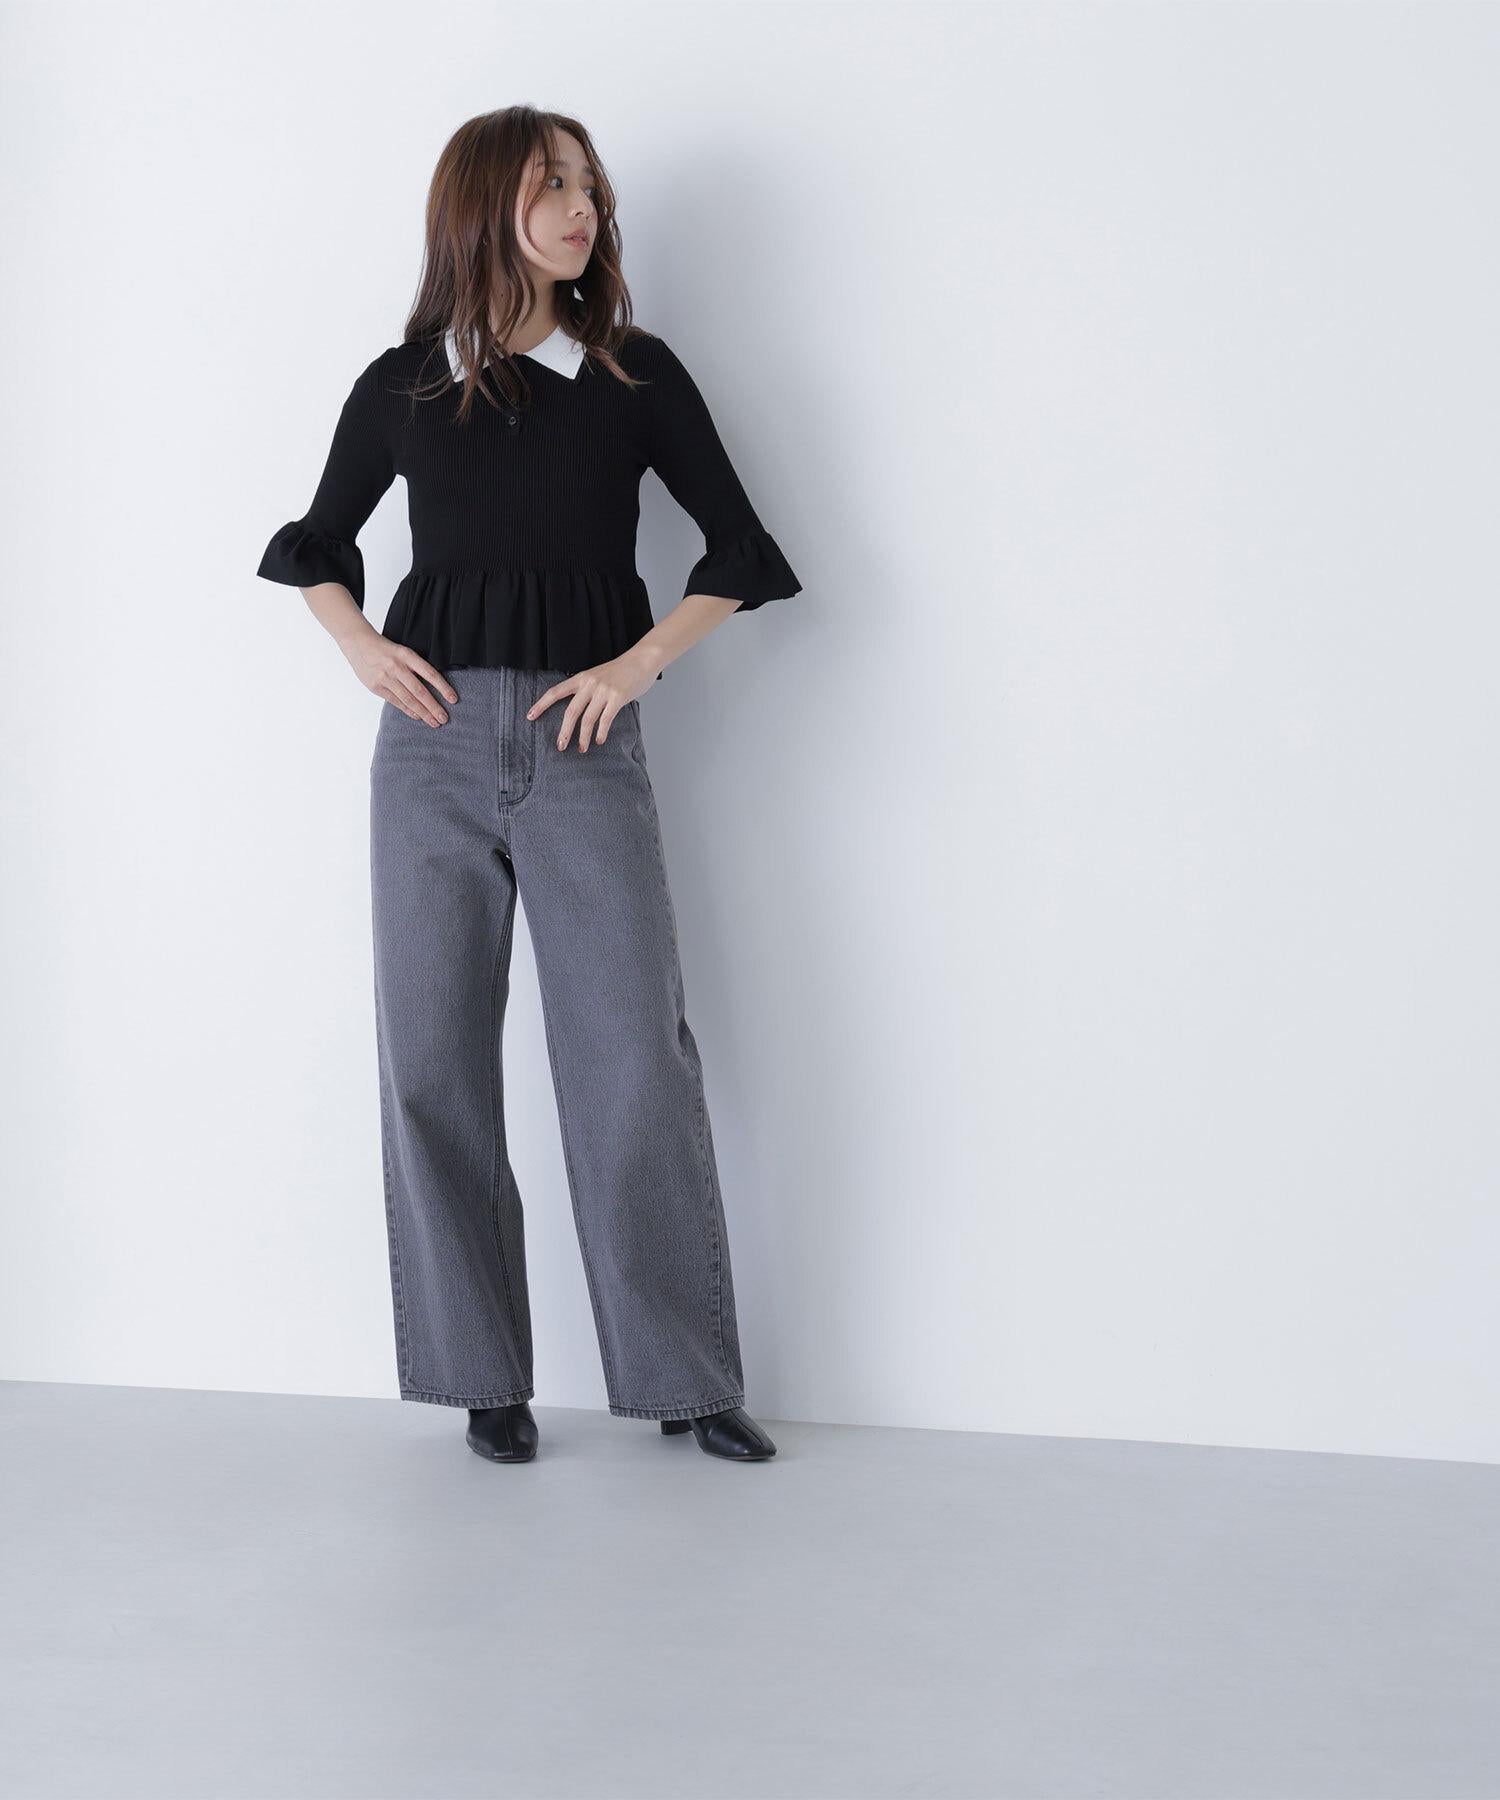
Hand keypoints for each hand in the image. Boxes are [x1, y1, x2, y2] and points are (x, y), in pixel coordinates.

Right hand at [342, 626, 456, 724]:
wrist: (358, 643)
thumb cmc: (385, 649)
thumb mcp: (403, 652)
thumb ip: (415, 667)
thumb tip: (433, 687)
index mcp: (407, 655)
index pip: (430, 674)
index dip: (443, 688)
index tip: (453, 699)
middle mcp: (397, 667)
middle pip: (420, 691)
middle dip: (434, 707)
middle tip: (445, 718)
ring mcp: (385, 678)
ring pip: (408, 699)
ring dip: (423, 713)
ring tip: (434, 722)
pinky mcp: (376, 687)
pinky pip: (396, 701)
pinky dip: (408, 710)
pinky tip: (418, 717)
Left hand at [526, 654, 655, 751]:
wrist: (642, 660)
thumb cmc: (620, 670)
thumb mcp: (597, 675)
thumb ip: (586, 689)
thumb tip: (577, 709)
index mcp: (581, 678)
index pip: (556, 692)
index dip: (541, 705)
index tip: (530, 716)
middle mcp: (589, 684)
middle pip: (571, 711)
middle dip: (564, 731)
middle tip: (560, 746)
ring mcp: (604, 691)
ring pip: (588, 719)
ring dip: (583, 737)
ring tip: (581, 749)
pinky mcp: (618, 697)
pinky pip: (606, 719)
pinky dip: (601, 733)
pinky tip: (599, 741)